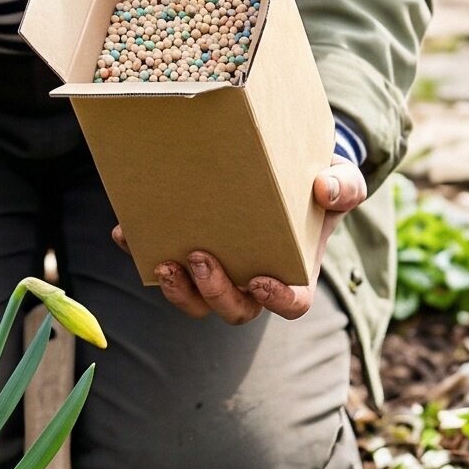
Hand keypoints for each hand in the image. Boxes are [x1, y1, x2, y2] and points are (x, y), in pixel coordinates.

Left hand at [110, 160, 367, 322]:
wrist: (283, 160)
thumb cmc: (318, 179)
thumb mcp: (340, 178)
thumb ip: (343, 186)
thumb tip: (325, 190)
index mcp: (293, 271)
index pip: (291, 305)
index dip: (277, 301)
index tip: (261, 282)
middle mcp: (252, 279)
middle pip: (234, 308)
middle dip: (214, 292)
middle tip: (200, 258)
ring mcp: (217, 268)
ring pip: (194, 299)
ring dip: (177, 289)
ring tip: (163, 262)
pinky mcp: (184, 250)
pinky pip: (161, 261)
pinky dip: (139, 251)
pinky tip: (125, 232)